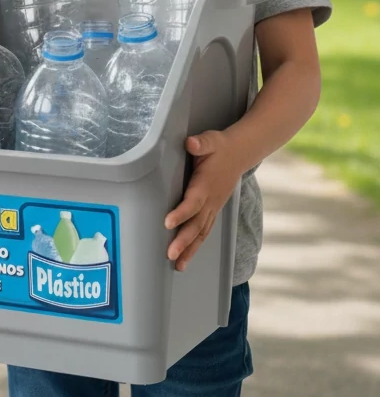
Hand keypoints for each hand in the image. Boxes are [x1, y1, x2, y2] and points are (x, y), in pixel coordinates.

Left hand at [164, 131, 244, 271]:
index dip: (181, 213)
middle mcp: (211, 200)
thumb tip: (191, 143)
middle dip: (184, 241)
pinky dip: (196, 245)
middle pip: (197, 224)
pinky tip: (187, 256)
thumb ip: (201, 143)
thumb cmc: (220, 147)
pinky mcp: (214, 210)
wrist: (240, 153)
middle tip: (171, 255)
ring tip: (178, 266)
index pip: (193, 202)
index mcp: (206, 185)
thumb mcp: (211, 140)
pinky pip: (205, 230)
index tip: (168, 222)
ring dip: (190, 249)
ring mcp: (214, 207)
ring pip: (202, 232)